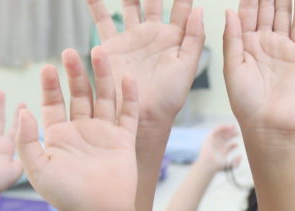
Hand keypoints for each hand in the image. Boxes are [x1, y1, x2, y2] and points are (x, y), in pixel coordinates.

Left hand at [17, 48, 138, 210]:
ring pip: (103, 98)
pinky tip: (127, 78)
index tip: (48, 68)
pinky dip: (129, 97)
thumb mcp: (37, 169)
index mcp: (58, 136)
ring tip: (98, 53)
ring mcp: (103, 134)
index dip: (51, 86)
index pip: (53, 103)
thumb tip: (23, 111)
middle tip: (70, 53)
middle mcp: (81, 131)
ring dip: (102, 76)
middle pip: (79, 95)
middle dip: (75, 74)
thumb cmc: (65, 197)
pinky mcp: (124, 141)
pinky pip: (128, 114)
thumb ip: (26, 141)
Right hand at [89, 0, 204, 130]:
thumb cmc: (170, 98)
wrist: (143, 116)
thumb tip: (199, 9)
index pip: (181, 6)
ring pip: (128, 5)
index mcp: (174, 37)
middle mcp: (153, 33)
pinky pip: (101, 20)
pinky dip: (95, 4)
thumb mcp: (187, 68)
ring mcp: (132, 37)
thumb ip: (194, 39)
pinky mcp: (113, 45)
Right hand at [196, 124, 241, 171]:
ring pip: (221, 134)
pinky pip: (216, 129)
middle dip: (232, 135)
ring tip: (234, 127)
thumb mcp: (230, 166)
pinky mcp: (210, 137)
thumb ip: (236, 163)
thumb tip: (241, 156)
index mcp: (222, 153)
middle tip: (238, 133)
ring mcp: (214, 142)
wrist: (209, 163)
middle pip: (226, 139)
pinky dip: (222, 127)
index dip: (234, 145)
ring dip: (227, 129)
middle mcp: (218, 147)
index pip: (229, 147)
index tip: (238, 145)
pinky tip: (229, 126)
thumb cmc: (217, 166)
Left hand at [223, 0, 294, 136]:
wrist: (268, 123)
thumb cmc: (245, 102)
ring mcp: (283, 46)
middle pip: (266, 8)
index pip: (247, 11)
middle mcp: (264, 42)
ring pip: (283, 13)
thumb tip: (230, 11)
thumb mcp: (232, 68)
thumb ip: (232, 38)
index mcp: (245, 44)